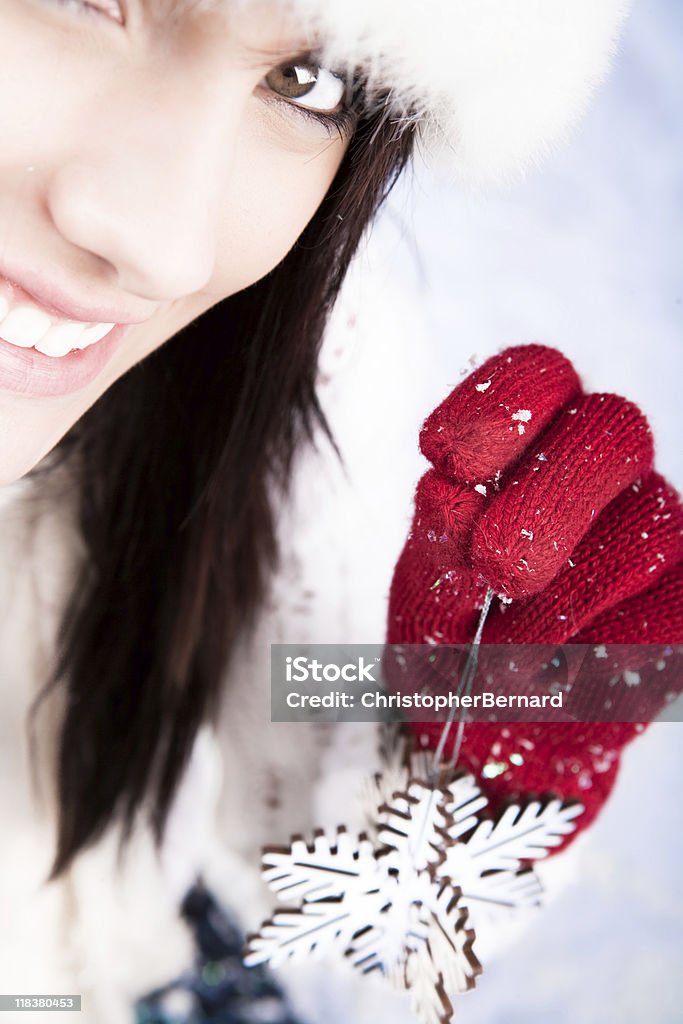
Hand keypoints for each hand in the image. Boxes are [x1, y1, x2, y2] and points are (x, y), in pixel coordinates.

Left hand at [387, 344, 682, 845]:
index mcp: (528, 447)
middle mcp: (600, 476)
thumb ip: (434, 545)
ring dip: (565, 594)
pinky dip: (607, 642)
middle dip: (547, 495)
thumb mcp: (421, 593)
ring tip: (505, 652)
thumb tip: (449, 493)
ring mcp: (653, 531)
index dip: (502, 400)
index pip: (541, 376)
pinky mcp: (681, 598)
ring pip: (646, 522)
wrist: (489, 735)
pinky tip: (563, 671)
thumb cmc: (449, 643)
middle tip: (493, 566)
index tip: (444, 457)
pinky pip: (668, 601)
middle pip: (611, 428)